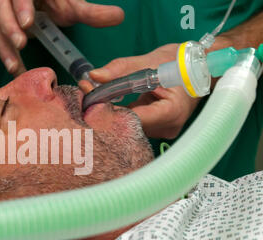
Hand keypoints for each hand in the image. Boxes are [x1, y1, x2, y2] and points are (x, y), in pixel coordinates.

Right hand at [0, 0, 123, 75]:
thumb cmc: (54, 3)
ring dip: (4, 45)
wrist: (35, 7)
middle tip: (21, 41)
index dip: (21, 7)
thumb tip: (119, 16)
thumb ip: (91, 13)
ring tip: (15, 65)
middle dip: (9, 25)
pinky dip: (5, 56)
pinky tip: (16, 71)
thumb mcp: (71, 6)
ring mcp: (2, 13)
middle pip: (1, 7)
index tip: (29, 23)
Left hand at [81, 44, 200, 138]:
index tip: (88, 100)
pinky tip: (107, 105)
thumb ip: (120, 69)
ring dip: (110, 113)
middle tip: (84, 95)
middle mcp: (167, 128)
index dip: (107, 111)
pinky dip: (120, 114)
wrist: (201, 67)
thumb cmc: (180, 62)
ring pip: (129, 128)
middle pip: (128, 127)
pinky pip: (134, 125)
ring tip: (92, 98)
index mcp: (170, 112)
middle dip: (104, 111)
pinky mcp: (158, 130)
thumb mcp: (150, 61)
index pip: (131, 119)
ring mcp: (164, 132)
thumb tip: (93, 76)